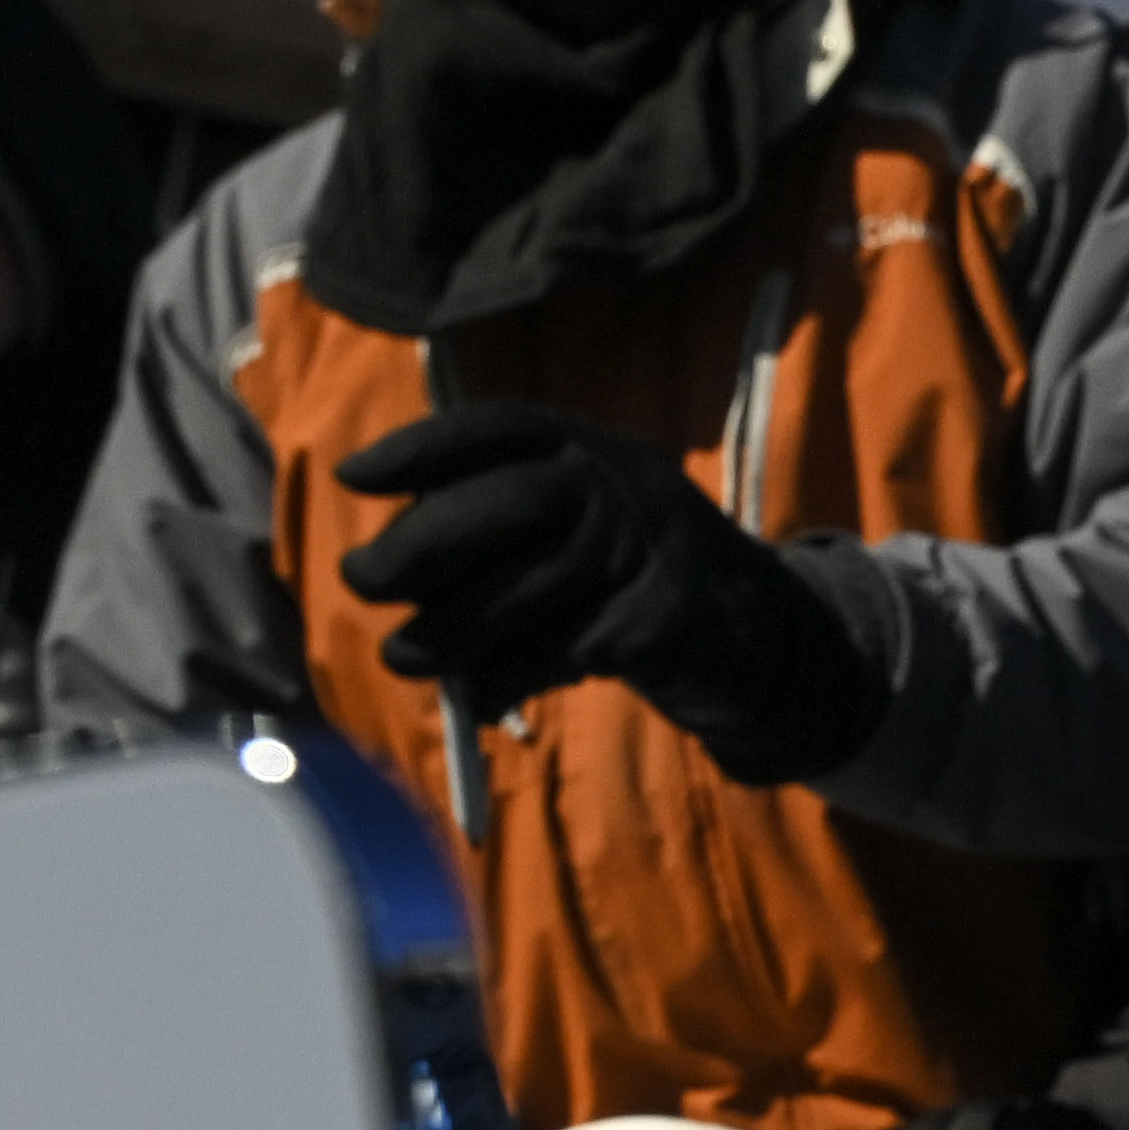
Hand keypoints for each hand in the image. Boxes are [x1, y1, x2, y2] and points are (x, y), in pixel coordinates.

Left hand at [329, 408, 880, 787]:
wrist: (773, 640)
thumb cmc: (639, 584)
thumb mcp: (582, 533)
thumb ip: (503, 532)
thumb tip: (394, 570)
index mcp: (593, 450)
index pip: (496, 430)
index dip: (421, 450)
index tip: (354, 478)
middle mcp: (624, 484)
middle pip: (506, 501)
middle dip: (422, 544)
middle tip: (362, 582)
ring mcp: (653, 550)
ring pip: (528, 584)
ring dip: (453, 627)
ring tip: (405, 658)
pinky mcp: (666, 621)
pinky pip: (565, 650)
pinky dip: (511, 678)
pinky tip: (481, 699)